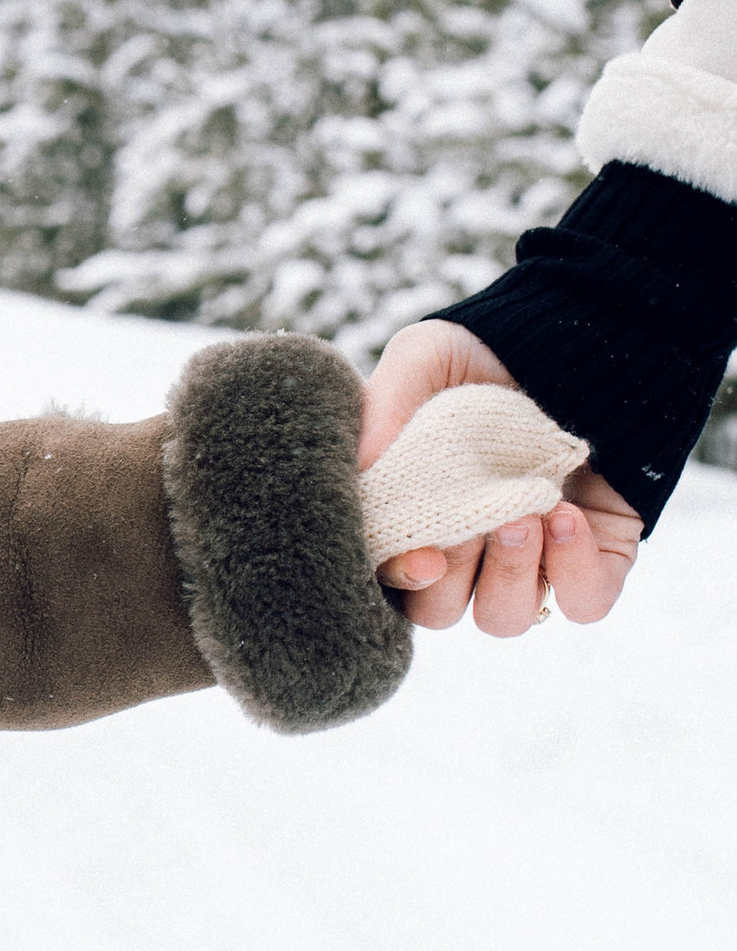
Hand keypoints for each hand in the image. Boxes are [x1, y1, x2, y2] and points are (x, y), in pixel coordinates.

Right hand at [359, 322, 640, 633]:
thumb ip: (382, 405)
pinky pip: (585, 602)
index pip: (389, 579)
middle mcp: (469, 550)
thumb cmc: (490, 351)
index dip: (400, 580)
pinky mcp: (595, 556)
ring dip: (514, 576)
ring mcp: (533, 559)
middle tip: (478, 520)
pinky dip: (575, 571)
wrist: (580, 334)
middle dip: (456, 577)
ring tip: (530, 514)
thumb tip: (356, 464)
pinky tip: (568, 516)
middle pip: (441, 611)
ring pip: (507, 616)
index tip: (424, 555)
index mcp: (416, 515)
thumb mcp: (425, 358)